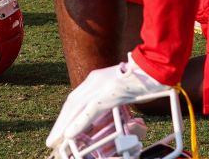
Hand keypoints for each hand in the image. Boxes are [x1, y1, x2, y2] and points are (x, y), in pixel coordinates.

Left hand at [45, 54, 171, 150]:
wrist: (156, 67)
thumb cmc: (143, 78)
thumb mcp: (121, 87)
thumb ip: (110, 97)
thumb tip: (105, 109)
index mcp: (96, 79)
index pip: (75, 99)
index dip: (66, 115)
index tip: (59, 129)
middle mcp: (94, 80)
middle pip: (71, 104)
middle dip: (60, 123)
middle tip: (52, 140)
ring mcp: (101, 86)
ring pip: (76, 108)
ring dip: (63, 126)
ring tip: (55, 141)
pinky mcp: (109, 93)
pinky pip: (90, 111)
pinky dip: (78, 123)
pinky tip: (70, 134)